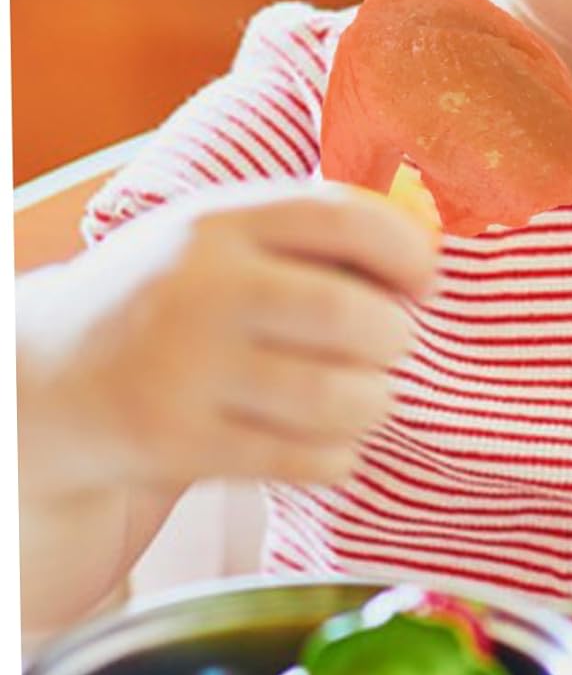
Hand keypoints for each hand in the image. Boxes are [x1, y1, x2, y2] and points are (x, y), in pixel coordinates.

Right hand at [16, 181, 438, 499]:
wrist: (42, 381)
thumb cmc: (167, 299)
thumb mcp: (219, 238)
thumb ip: (309, 234)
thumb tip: (427, 253)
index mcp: (219, 223)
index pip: (343, 216)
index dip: (407, 249)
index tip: (423, 279)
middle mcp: (200, 290)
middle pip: (352, 316)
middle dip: (395, 337)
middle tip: (387, 345)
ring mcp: (185, 371)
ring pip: (338, 396)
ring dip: (375, 401)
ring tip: (363, 394)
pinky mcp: (178, 445)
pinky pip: (306, 458)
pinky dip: (339, 453)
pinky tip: (326, 439)